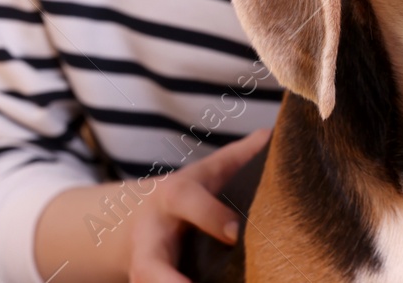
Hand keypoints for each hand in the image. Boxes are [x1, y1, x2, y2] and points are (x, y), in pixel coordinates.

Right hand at [127, 126, 270, 282]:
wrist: (130, 222)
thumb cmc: (184, 198)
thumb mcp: (204, 173)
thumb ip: (236, 158)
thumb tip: (272, 134)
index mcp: (171, 199)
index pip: (187, 202)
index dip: (211, 216)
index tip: (236, 233)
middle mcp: (152, 241)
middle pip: (150, 270)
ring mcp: (145, 273)